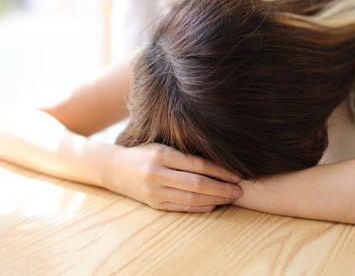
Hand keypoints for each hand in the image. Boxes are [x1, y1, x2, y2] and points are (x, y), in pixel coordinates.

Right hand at [106, 143, 242, 212]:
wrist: (115, 169)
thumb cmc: (144, 154)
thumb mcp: (162, 146)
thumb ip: (185, 153)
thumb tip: (218, 162)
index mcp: (161, 155)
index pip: (197, 165)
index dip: (219, 171)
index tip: (236, 174)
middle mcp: (157, 174)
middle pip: (196, 184)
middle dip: (221, 188)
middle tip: (239, 190)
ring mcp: (154, 192)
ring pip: (191, 198)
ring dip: (214, 199)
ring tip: (231, 198)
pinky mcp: (154, 205)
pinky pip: (182, 208)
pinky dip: (200, 207)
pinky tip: (213, 205)